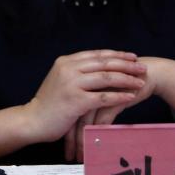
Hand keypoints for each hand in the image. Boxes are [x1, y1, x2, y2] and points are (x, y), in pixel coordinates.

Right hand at [23, 50, 146, 148]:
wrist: (31, 120)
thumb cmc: (49, 104)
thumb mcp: (61, 80)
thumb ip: (77, 72)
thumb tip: (98, 68)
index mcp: (67, 62)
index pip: (97, 54)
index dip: (117, 55)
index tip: (132, 57)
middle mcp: (69, 69)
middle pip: (105, 63)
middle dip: (126, 65)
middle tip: (142, 67)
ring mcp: (72, 84)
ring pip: (106, 78)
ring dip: (126, 80)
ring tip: (141, 82)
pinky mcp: (76, 101)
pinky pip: (103, 97)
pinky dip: (119, 96)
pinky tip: (131, 98)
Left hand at [67, 57, 174, 161]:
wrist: (148, 73)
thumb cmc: (124, 83)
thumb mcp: (104, 91)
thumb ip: (91, 102)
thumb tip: (80, 124)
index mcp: (81, 82)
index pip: (66, 110)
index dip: (65, 128)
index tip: (62, 145)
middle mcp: (87, 86)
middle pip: (73, 116)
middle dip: (71, 139)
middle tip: (69, 156)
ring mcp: (99, 91)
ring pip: (86, 121)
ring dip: (83, 141)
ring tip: (81, 157)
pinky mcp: (114, 97)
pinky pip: (102, 120)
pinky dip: (98, 134)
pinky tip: (97, 146)